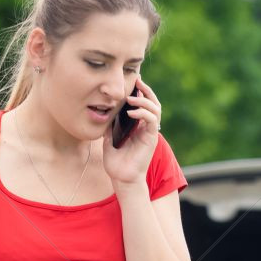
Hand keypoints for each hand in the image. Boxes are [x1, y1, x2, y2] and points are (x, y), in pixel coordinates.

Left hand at [102, 75, 161, 190]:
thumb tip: (104, 113)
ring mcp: (150, 132)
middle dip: (146, 90)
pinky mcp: (151, 138)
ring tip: (131, 97)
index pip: (143, 104)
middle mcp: (146, 127)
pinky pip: (152, 120)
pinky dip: (144, 113)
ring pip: (155, 109)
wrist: (122, 179)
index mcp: (137, 126)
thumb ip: (110, 127)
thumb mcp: (108, 140)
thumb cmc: (116, 164)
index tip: (132, 80)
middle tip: (137, 80)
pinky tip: (132, 112)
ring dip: (145, 100)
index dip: (140, 91)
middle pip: (153, 102)